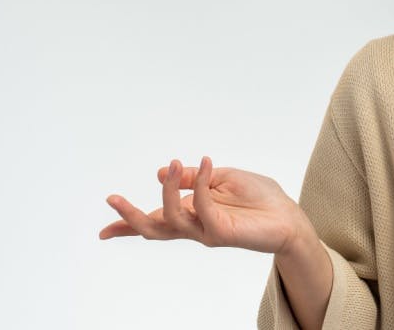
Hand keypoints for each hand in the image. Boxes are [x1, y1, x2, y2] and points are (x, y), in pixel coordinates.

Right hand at [99, 156, 311, 254]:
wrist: (289, 216)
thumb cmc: (260, 198)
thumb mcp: (223, 178)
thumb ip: (195, 177)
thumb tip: (163, 172)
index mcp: (192, 213)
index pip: (156, 220)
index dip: (129, 224)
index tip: (103, 231)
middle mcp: (195, 225)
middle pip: (154, 228)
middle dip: (130, 217)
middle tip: (112, 199)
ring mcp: (207, 230)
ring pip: (171, 220)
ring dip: (167, 191)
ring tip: (171, 165)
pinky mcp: (222, 231)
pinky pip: (202, 206)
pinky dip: (200, 184)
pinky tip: (208, 163)